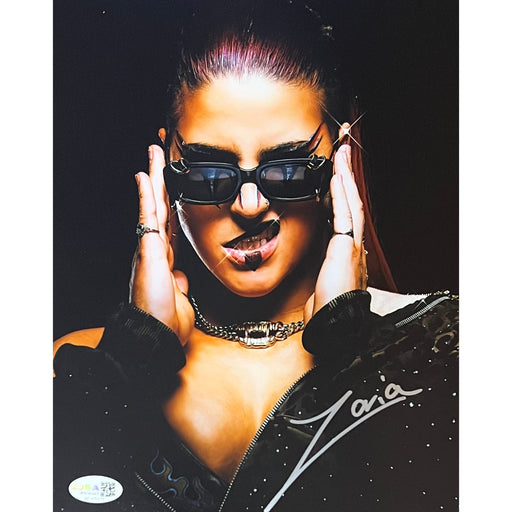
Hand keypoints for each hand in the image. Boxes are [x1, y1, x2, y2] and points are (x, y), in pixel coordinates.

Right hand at [129, 144, 194, 343]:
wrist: (157, 335)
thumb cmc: (167, 321)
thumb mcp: (180, 297)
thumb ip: (180, 282)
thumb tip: (182, 276)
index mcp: (165, 257)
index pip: (169, 221)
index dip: (171, 201)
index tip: (173, 184)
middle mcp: (156, 247)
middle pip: (159, 206)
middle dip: (160, 180)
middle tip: (158, 154)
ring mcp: (150, 247)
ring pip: (152, 205)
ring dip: (153, 178)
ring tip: (153, 154)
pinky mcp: (148, 249)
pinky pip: (148, 217)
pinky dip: (146, 195)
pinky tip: (144, 176)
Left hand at [304, 141, 366, 322]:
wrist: (335, 326)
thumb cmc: (328, 310)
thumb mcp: (321, 283)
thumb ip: (322, 268)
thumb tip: (319, 263)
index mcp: (345, 251)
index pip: (342, 213)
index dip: (339, 192)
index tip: (333, 173)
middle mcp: (353, 245)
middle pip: (351, 202)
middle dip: (345, 176)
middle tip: (341, 152)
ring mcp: (352, 245)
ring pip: (351, 203)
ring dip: (345, 177)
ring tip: (340, 154)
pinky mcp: (345, 248)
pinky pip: (344, 214)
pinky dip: (342, 194)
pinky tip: (337, 176)